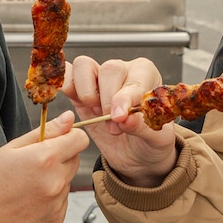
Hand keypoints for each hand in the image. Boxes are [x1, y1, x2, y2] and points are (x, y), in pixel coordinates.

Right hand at [0, 112, 89, 222]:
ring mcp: (56, 203)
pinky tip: (29, 200)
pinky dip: (51, 198)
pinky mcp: (56, 219)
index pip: (80, 139)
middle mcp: (56, 182)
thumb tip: (69, 118)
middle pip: (75, 159)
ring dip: (55, 178)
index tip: (57, 140)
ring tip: (27, 185)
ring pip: (68, 180)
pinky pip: (62, 200)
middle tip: (33, 164)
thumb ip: (46, 131)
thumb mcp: (12, 148)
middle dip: (60, 157)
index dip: (69, 137)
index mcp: (45, 159)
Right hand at [64, 56, 178, 187]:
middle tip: (112, 124)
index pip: (133, 78)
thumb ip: (143, 127)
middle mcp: (123, 71)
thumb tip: (126, 119)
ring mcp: (98, 78)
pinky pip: (67, 77)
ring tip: (96, 113)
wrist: (136, 156)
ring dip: (86, 92)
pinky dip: (66, 86)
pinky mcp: (79, 90)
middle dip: (107, 100)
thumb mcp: (156, 140)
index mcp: (147, 76)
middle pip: (109, 69)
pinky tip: (77, 105)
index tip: (119, 117)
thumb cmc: (150, 142)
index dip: (124, 98)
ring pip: (84, 66)